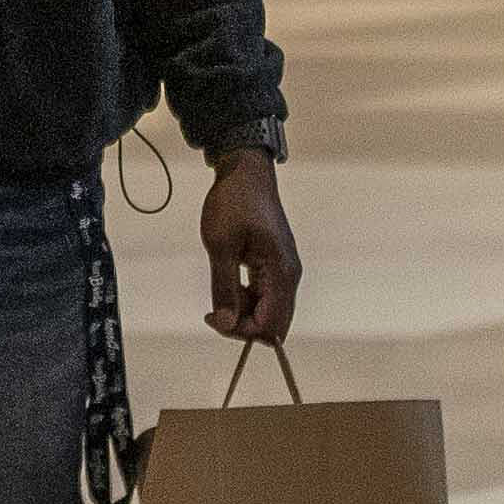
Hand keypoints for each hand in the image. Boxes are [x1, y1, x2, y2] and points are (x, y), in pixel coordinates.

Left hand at [201, 151, 300, 345]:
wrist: (246, 173)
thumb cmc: (234, 203)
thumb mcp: (221, 246)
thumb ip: (224, 288)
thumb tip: (226, 324)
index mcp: (281, 272)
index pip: (270, 325)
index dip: (241, 330)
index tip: (214, 316)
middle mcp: (289, 275)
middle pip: (274, 324)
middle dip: (244, 325)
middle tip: (215, 309)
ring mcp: (285, 271)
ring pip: (269, 312)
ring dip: (244, 312)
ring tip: (220, 289)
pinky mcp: (277, 266)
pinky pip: (266, 297)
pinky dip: (247, 300)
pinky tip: (229, 283)